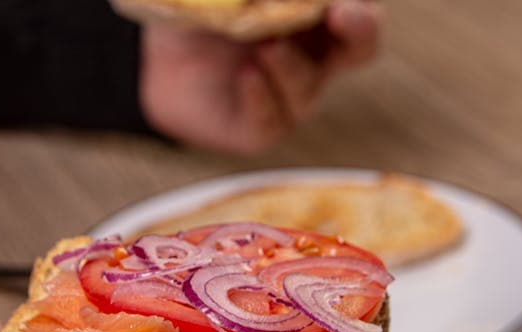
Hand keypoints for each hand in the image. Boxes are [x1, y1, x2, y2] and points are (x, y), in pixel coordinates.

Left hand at [139, 0, 380, 153]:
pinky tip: (246, 76)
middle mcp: (313, 58)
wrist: (159, 62)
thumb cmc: (202, 14)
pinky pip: (273, 120)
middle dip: (360, 30)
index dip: (360, 5)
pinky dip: (262, 96)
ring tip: (265, 45)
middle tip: (340, 13)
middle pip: (361, 48)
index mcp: (315, 19)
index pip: (359, 9)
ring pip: (309, 86)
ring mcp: (289, 97)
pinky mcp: (261, 129)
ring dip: (290, 63)